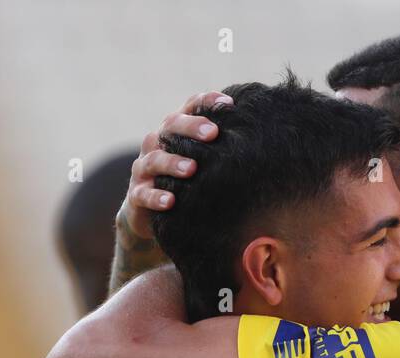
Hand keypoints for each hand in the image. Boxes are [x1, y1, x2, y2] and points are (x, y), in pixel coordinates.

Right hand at [118, 90, 233, 243]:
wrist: (150, 213)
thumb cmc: (186, 181)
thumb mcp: (204, 162)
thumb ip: (221, 148)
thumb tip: (262, 135)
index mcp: (174, 131)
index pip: (189, 108)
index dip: (206, 103)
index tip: (229, 104)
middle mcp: (157, 144)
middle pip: (170, 127)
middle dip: (192, 128)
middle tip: (213, 133)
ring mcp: (144, 169)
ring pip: (155, 160)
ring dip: (173, 163)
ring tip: (192, 169)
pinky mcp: (137, 195)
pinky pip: (143, 194)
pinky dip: (156, 197)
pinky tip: (170, 201)